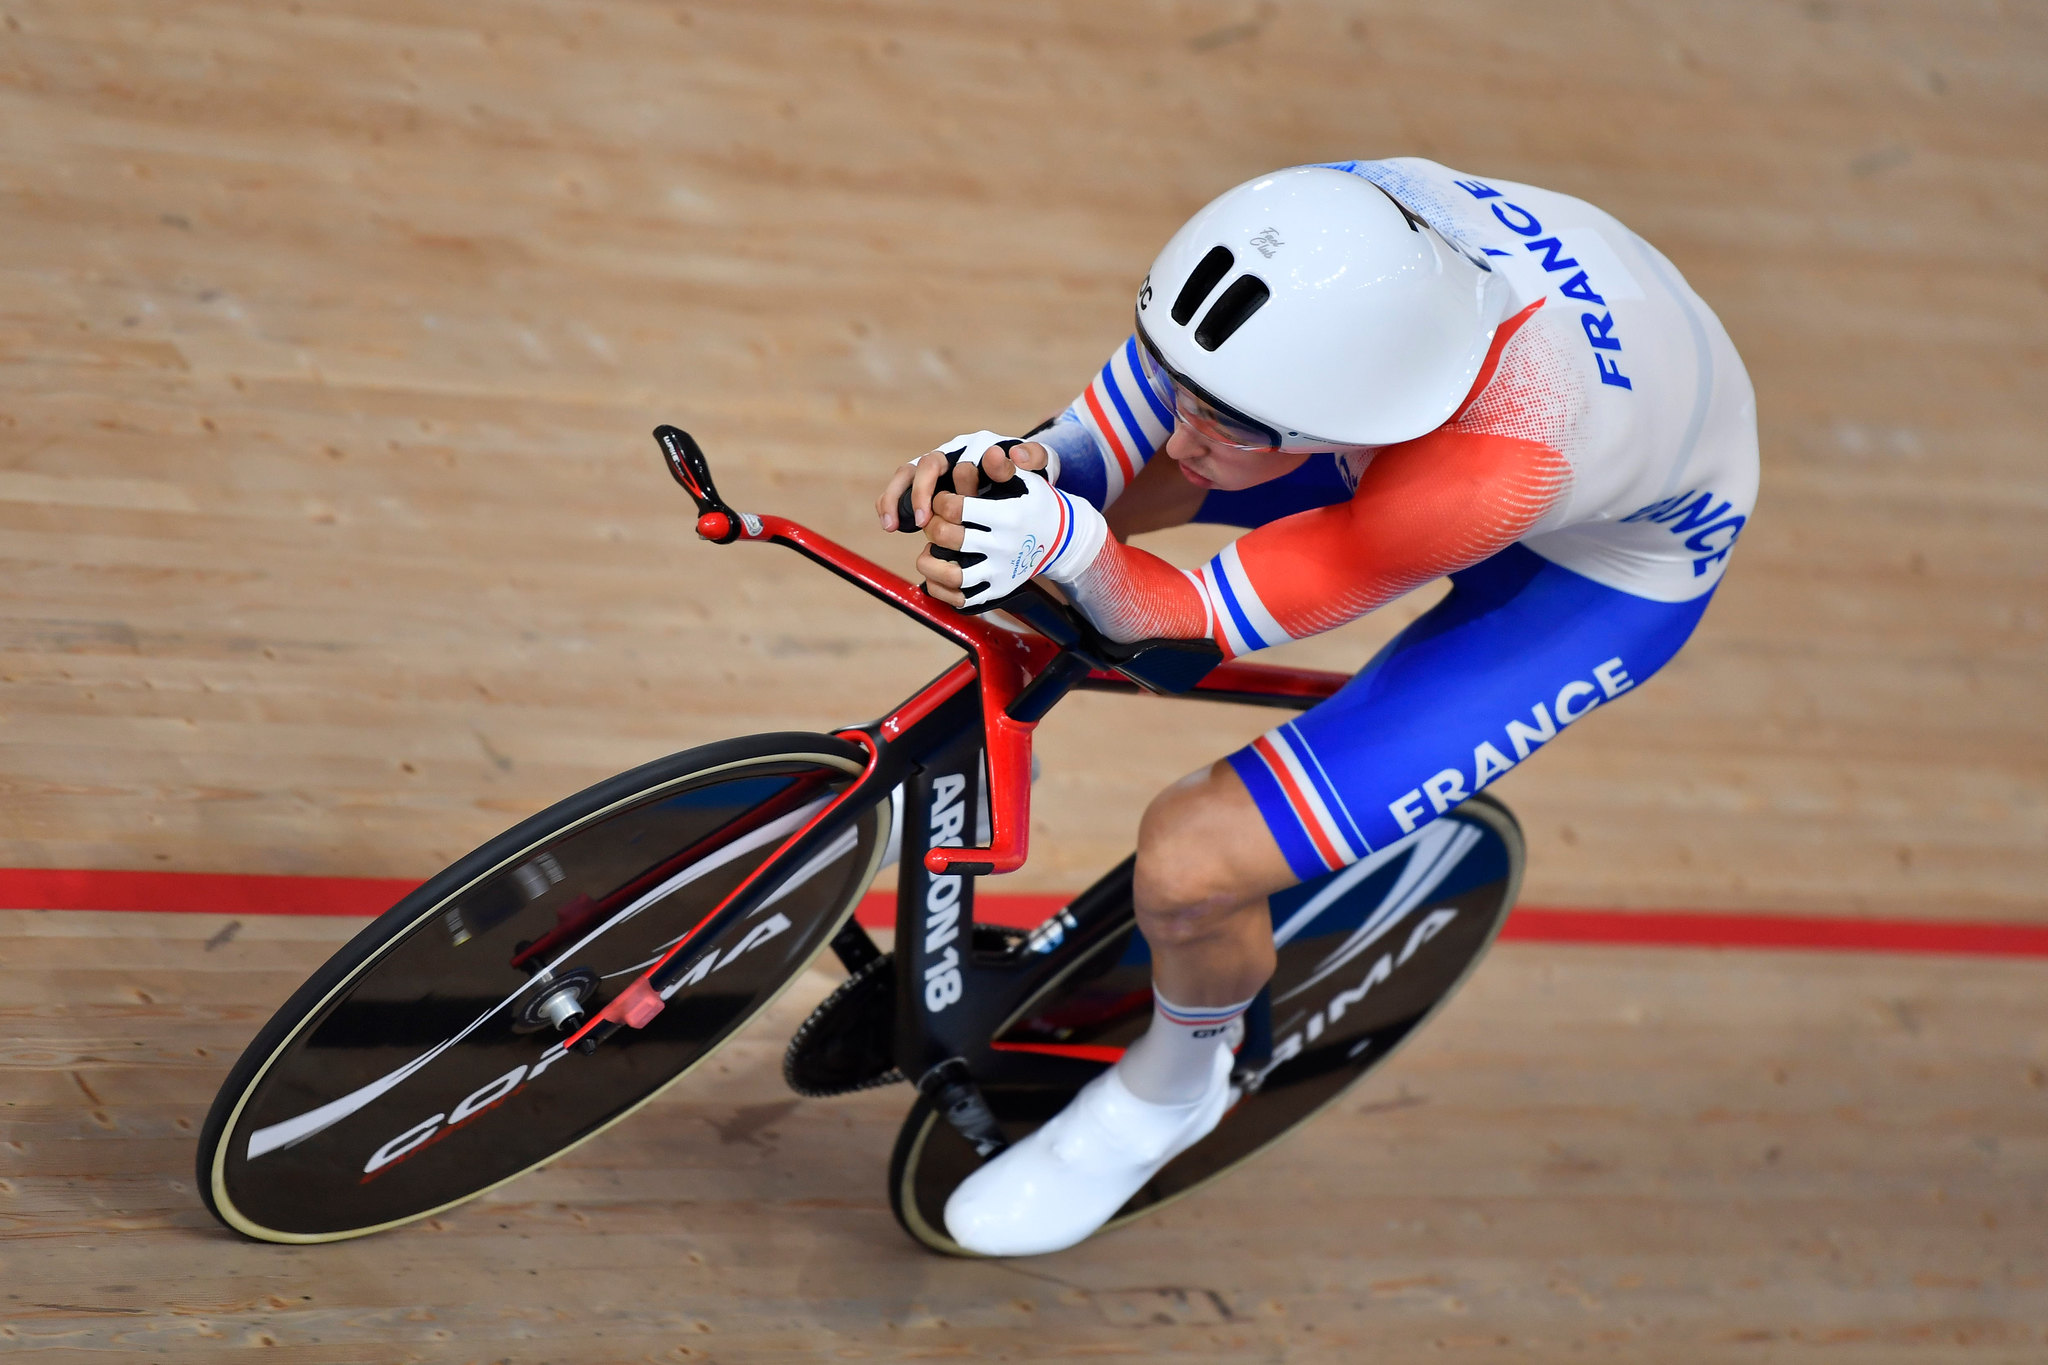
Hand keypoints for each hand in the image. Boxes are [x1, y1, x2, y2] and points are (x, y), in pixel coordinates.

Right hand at [876, 433, 1052, 532]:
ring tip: (890, 525)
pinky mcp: (928, 483)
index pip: (954, 461)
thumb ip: (1035, 457)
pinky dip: (892, 505)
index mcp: (977, 447)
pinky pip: (902, 489)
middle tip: (920, 522)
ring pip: (906, 475)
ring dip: (894, 498)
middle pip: (924, 466)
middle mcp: (953, 453)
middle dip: (917, 494)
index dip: (946, 483)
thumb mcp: (1040, 466)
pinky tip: (890, 525)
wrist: (1025, 480)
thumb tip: (1016, 454)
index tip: (949, 506)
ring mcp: (938, 468)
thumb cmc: (1031, 475)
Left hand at [918, 450, 1105, 608]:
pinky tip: (936, 575)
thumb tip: (990, 453)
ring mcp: (1001, 572)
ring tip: (928, 551)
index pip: (956, 508)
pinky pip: (962, 599)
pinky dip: (941, 590)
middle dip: (932, 526)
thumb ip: (1004, 467)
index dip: (940, 501)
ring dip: (930, 562)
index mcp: (1007, 516)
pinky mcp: (999, 591)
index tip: (942, 499)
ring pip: (953, 575)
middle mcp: (1004, 547)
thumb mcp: (1026, 480)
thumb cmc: (1035, 503)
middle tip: (933, 522)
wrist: (1061, 538)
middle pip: (950, 538)